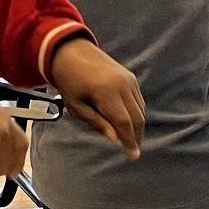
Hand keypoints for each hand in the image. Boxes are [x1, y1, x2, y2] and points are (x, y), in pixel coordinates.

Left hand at [49, 38, 144, 158]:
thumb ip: (96, 122)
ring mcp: (128, 79)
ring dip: (138, 126)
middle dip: (137, 136)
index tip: (133, 156)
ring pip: (140, 109)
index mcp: (106, 92)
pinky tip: (129, 123)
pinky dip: (136, 113)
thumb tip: (115, 139)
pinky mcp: (130, 77)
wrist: (71, 52)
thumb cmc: (69, 81)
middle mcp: (122, 84)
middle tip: (134, 152)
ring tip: (131, 140)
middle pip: (137, 117)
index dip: (130, 141)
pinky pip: (138, 100)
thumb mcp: (75, 106)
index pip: (124, 122)